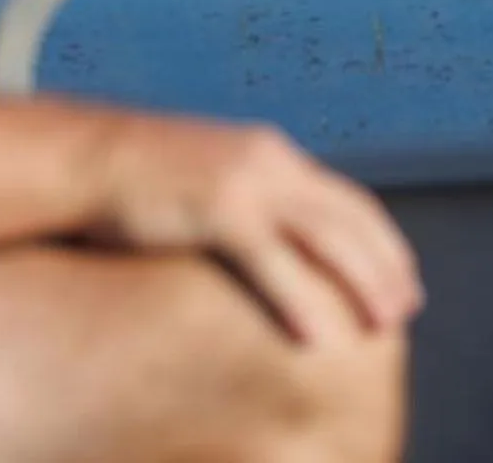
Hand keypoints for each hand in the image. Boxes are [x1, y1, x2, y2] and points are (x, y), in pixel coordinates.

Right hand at [87, 113, 422, 346]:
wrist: (83, 156)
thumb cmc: (135, 177)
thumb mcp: (206, 176)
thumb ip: (242, 197)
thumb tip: (264, 235)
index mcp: (270, 153)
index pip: (345, 196)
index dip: (380, 237)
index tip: (402, 273)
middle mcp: (269, 162)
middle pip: (349, 216)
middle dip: (386, 263)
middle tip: (408, 308)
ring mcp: (246, 184)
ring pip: (327, 238)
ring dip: (364, 283)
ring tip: (386, 325)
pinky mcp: (219, 211)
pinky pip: (275, 264)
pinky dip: (304, 302)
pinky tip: (321, 339)